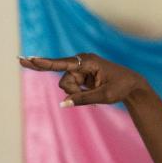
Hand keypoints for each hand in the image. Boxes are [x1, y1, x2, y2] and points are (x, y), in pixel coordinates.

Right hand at [18, 53, 147, 106]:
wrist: (132, 84)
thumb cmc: (121, 87)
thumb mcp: (104, 96)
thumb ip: (83, 99)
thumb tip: (63, 104)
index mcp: (88, 61)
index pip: (63, 64)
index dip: (45, 63)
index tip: (30, 59)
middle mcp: (81, 61)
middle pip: (64, 81)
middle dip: (73, 91)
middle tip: (29, 65)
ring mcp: (79, 67)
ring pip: (66, 85)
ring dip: (77, 93)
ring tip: (96, 92)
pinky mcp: (80, 74)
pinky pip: (71, 86)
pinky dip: (78, 93)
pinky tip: (93, 91)